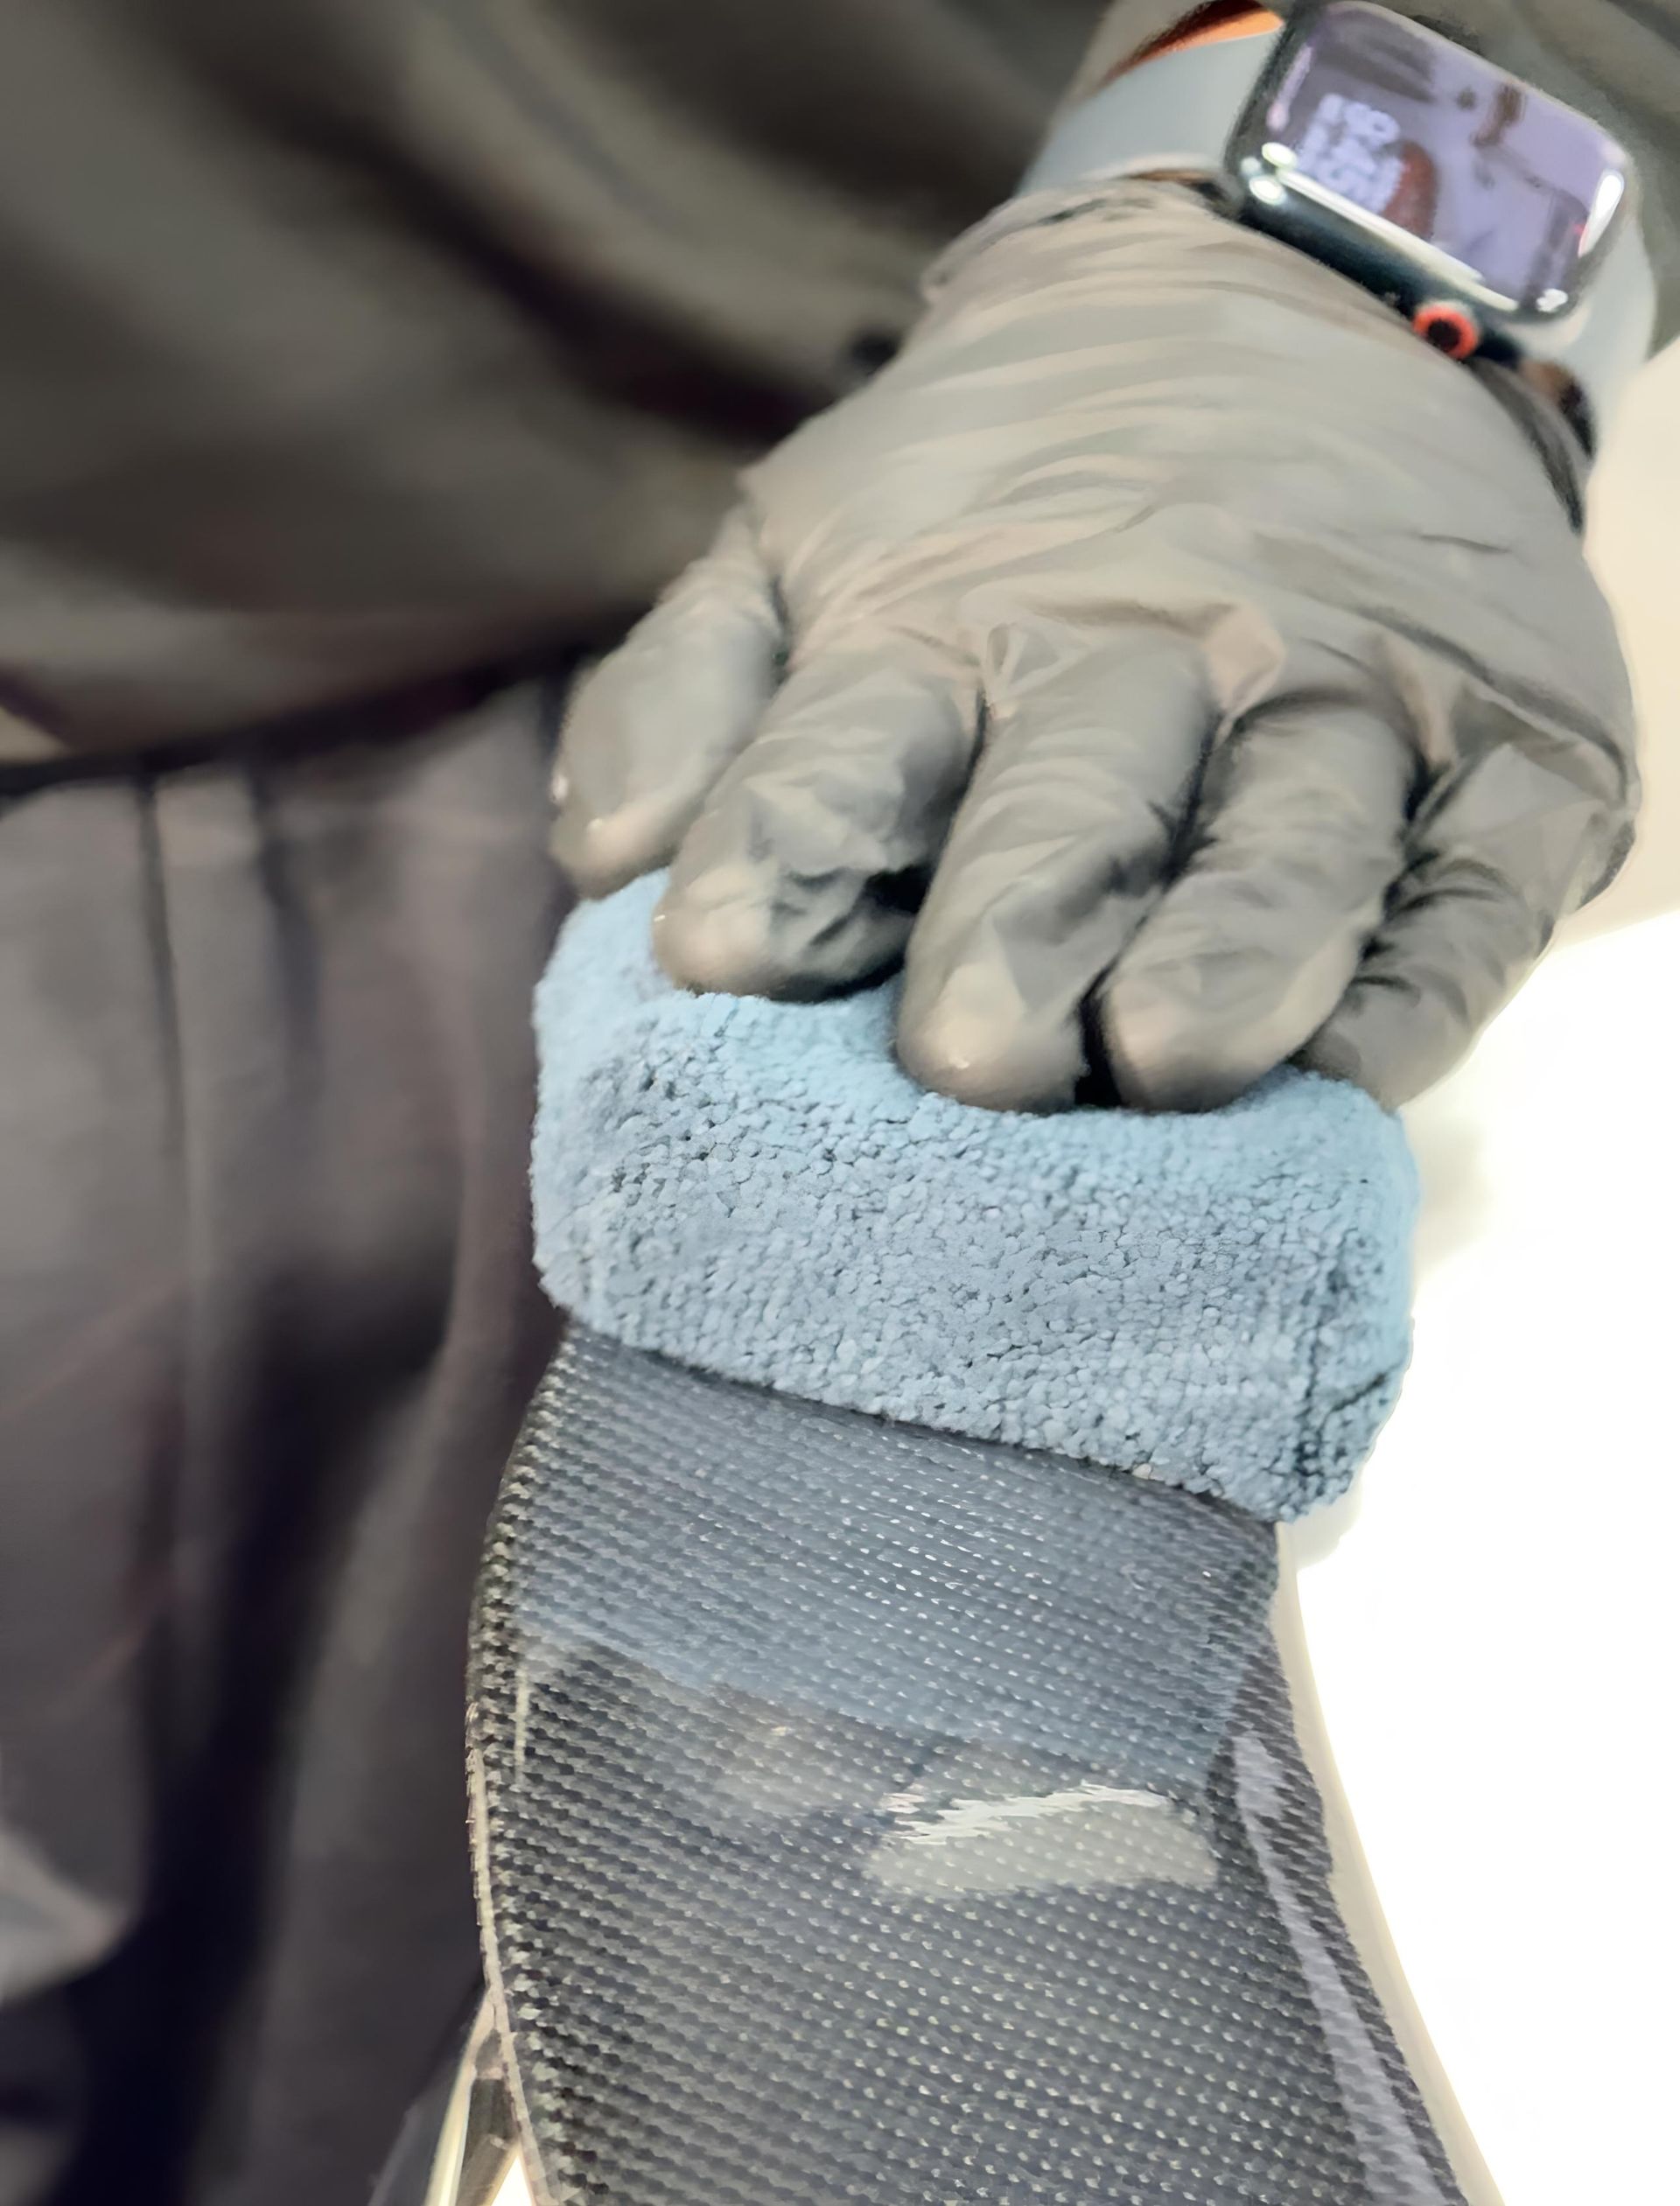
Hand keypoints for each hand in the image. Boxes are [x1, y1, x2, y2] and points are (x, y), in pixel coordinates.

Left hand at [553, 184, 1635, 1110]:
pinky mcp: (1506, 763)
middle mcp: (1154, 659)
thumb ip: (691, 690)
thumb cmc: (1007, 491)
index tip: (718, 958)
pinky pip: (1471, 886)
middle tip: (965, 1058)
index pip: (851, 751)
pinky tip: (1359, 1067)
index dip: (788, 849)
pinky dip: (1423, 976)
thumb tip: (605, 860)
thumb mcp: (810, 540)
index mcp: (953, 621)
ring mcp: (1350, 704)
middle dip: (1015, 930)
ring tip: (1169, 1055)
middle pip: (1073, 813)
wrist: (1286, 297)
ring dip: (1232, 949)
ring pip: (1289, 843)